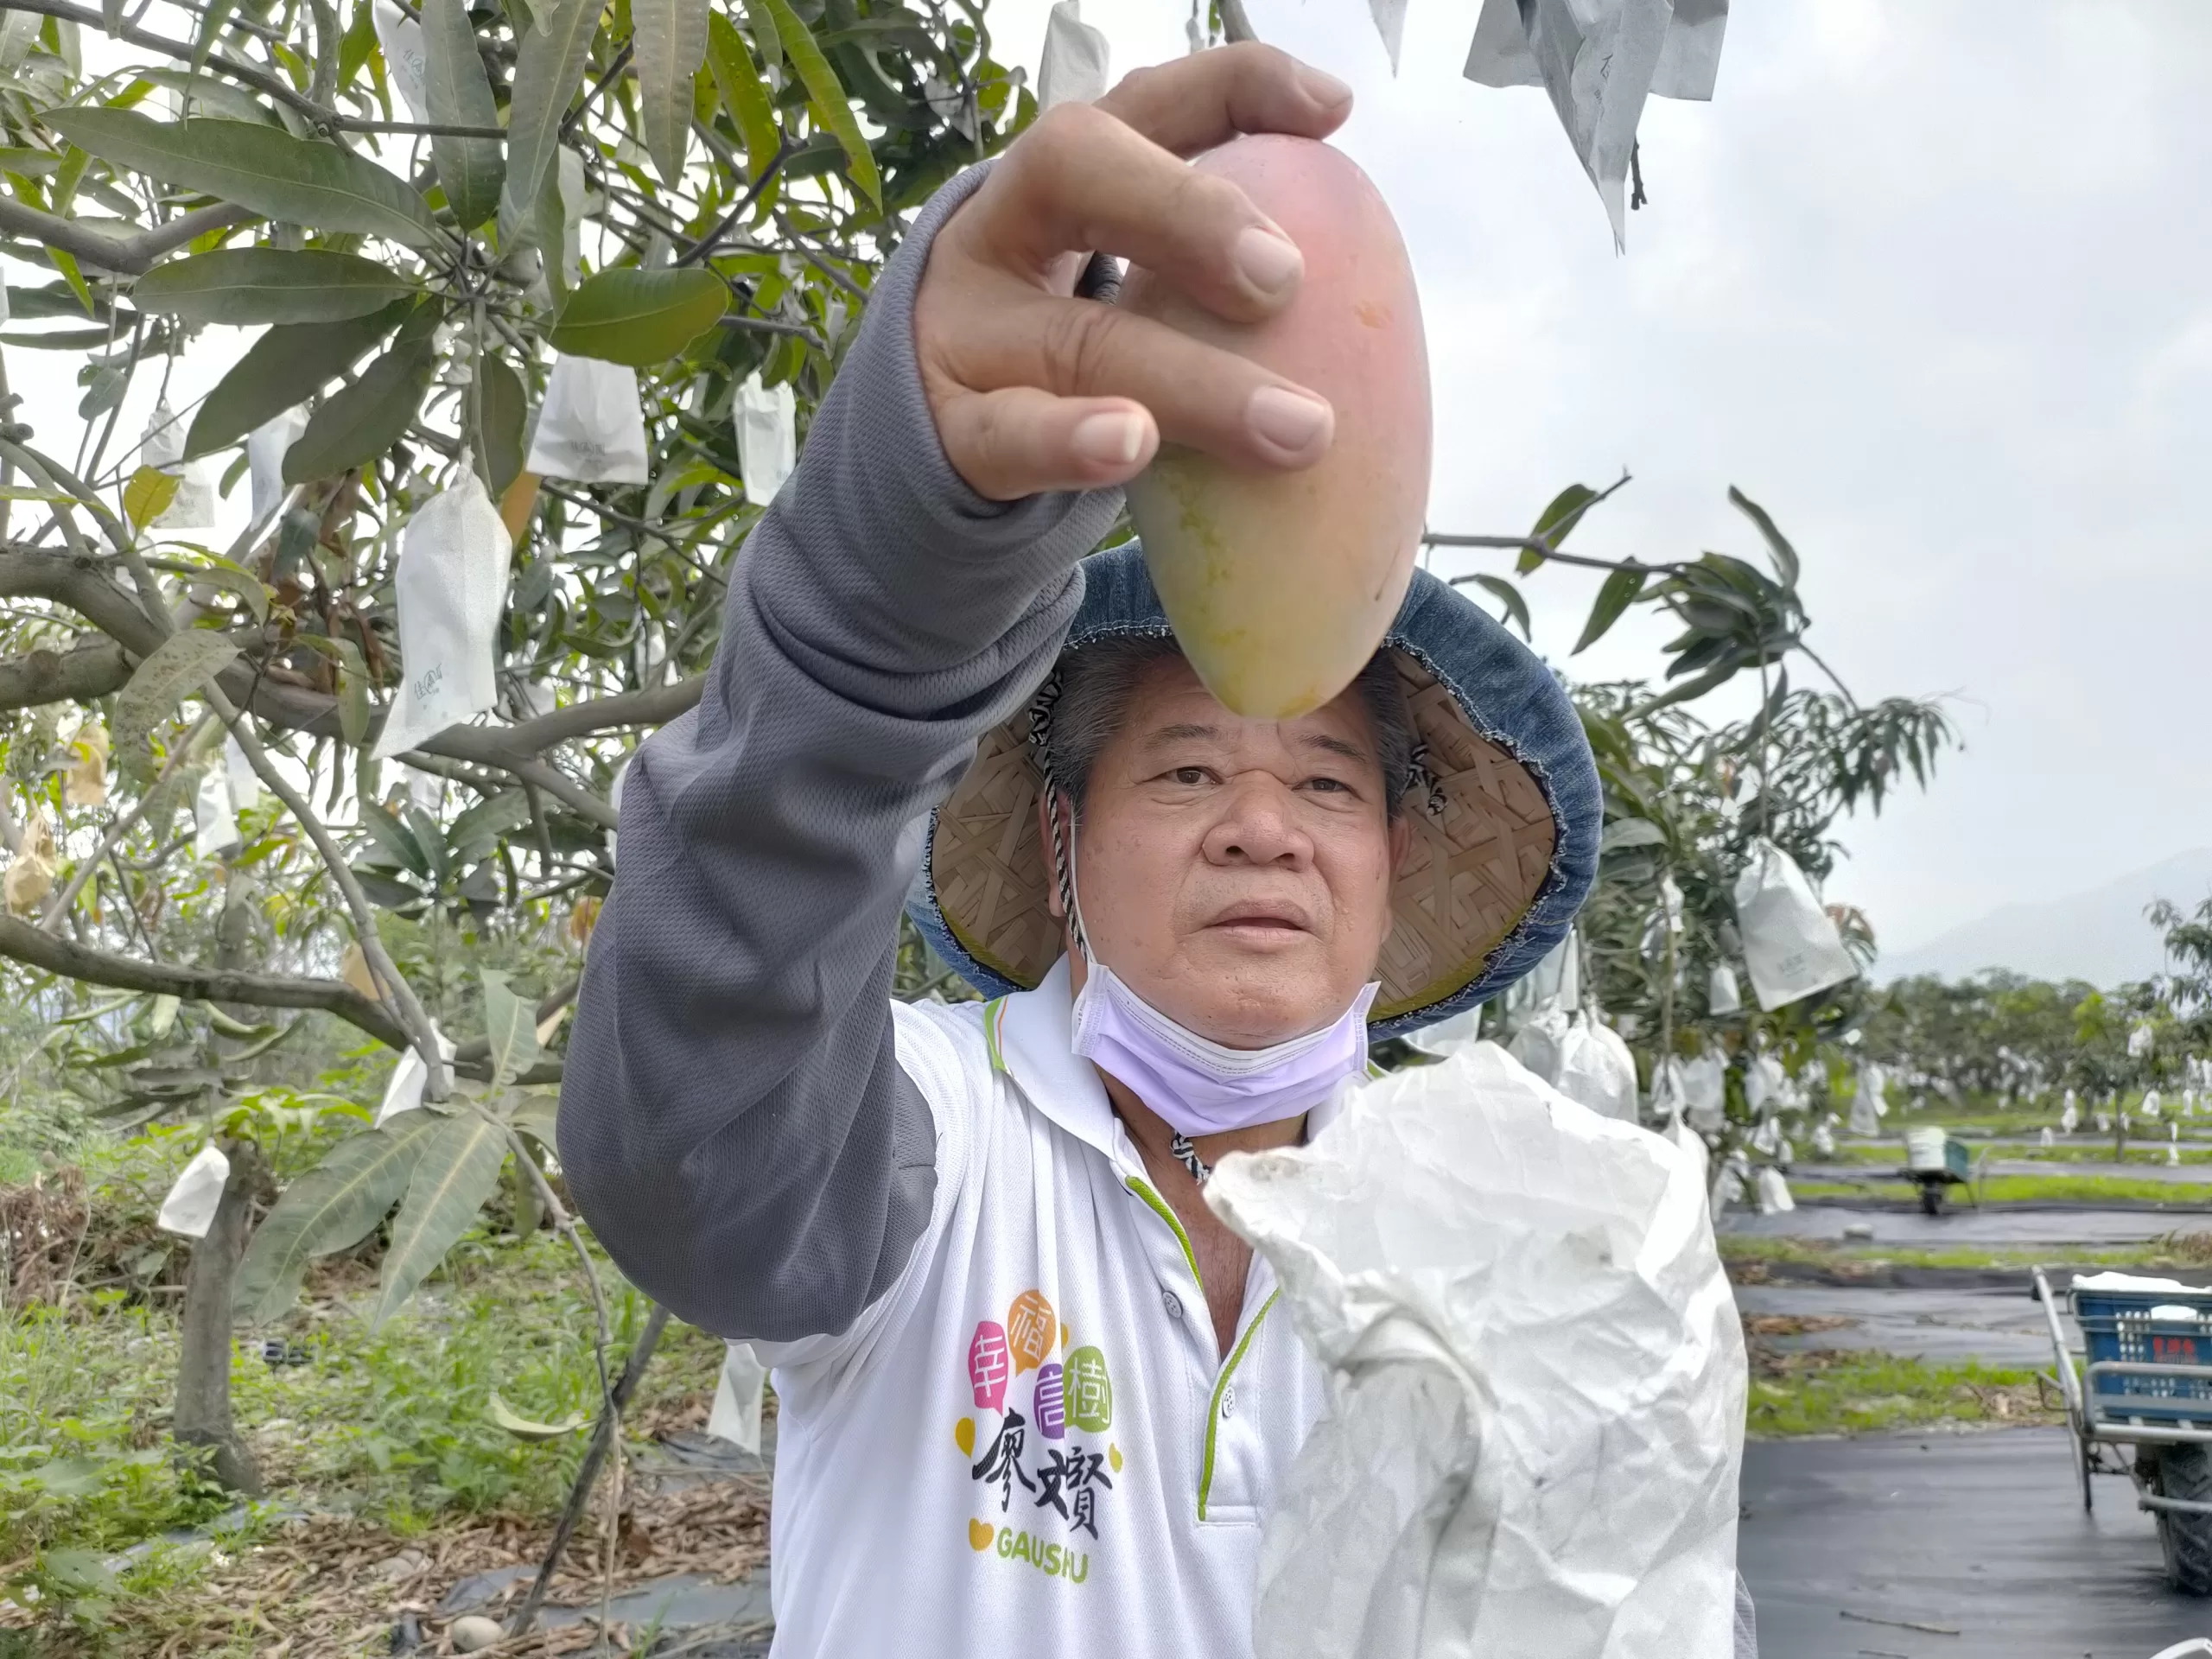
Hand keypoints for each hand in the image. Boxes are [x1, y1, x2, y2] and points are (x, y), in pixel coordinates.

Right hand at [913, 44, 1353, 501]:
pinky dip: (1071, 440)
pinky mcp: (946, 430)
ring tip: (1295, 428)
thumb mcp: (1126, 283)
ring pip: (1076, 336)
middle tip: (1283, 279)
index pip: (1144, 102)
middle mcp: (1001, 227)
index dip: (1233, 87)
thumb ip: (1208, 259)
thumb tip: (1356, 256)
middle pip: (1077, 170)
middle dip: (1187, 211)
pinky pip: (1008, 434)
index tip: (1329, 111)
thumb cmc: (1062, 355)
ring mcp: (964, 329)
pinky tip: (1130, 443)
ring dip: (1194, 383)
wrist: (927, 447)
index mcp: (1060, 178)